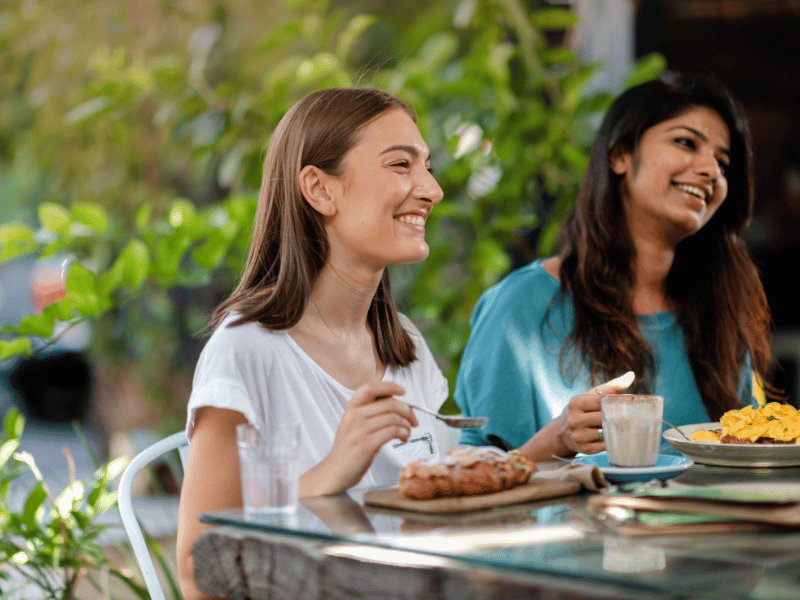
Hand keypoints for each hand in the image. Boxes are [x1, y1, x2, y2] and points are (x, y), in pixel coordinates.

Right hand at [301, 381, 417, 495]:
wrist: (335, 471)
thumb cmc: (348, 448)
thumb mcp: (353, 423)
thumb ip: (370, 411)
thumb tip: (395, 401)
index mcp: (351, 408)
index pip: (371, 387)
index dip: (389, 386)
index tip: (402, 391)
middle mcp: (353, 416)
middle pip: (389, 403)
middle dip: (407, 410)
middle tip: (413, 419)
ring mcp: (359, 430)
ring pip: (393, 417)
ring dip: (407, 424)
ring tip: (407, 431)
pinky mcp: (366, 445)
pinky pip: (393, 431)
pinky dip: (404, 433)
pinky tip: (403, 438)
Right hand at [553, 371, 634, 455]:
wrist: (561, 433)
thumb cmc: (580, 411)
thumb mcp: (589, 396)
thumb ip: (610, 387)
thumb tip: (631, 375)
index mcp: (575, 403)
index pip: (600, 401)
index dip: (618, 400)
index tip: (633, 400)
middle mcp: (575, 420)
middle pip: (604, 417)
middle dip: (620, 416)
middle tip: (636, 414)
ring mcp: (579, 436)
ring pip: (606, 432)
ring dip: (618, 429)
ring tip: (629, 425)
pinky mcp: (584, 449)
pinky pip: (606, 445)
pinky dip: (613, 441)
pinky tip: (617, 436)